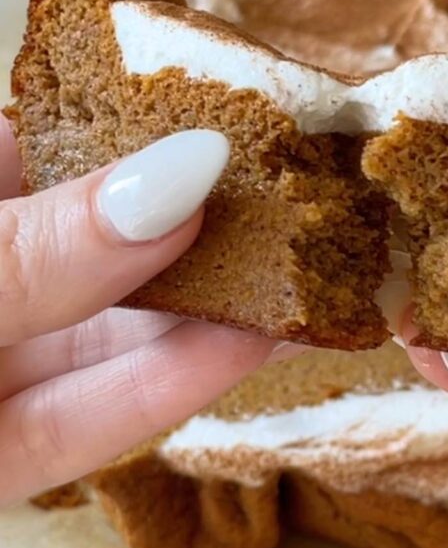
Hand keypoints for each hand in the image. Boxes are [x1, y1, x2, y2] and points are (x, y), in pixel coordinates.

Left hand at [0, 116, 284, 505]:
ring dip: (210, 313)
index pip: (60, 145)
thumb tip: (180, 175)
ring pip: (109, 340)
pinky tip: (246, 350)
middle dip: (205, 228)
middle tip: (307, 205)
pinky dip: (166, 390)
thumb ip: (41, 246)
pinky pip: (87, 425)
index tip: (249, 122)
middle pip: (106, 249)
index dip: (153, 130)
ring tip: (306, 278)